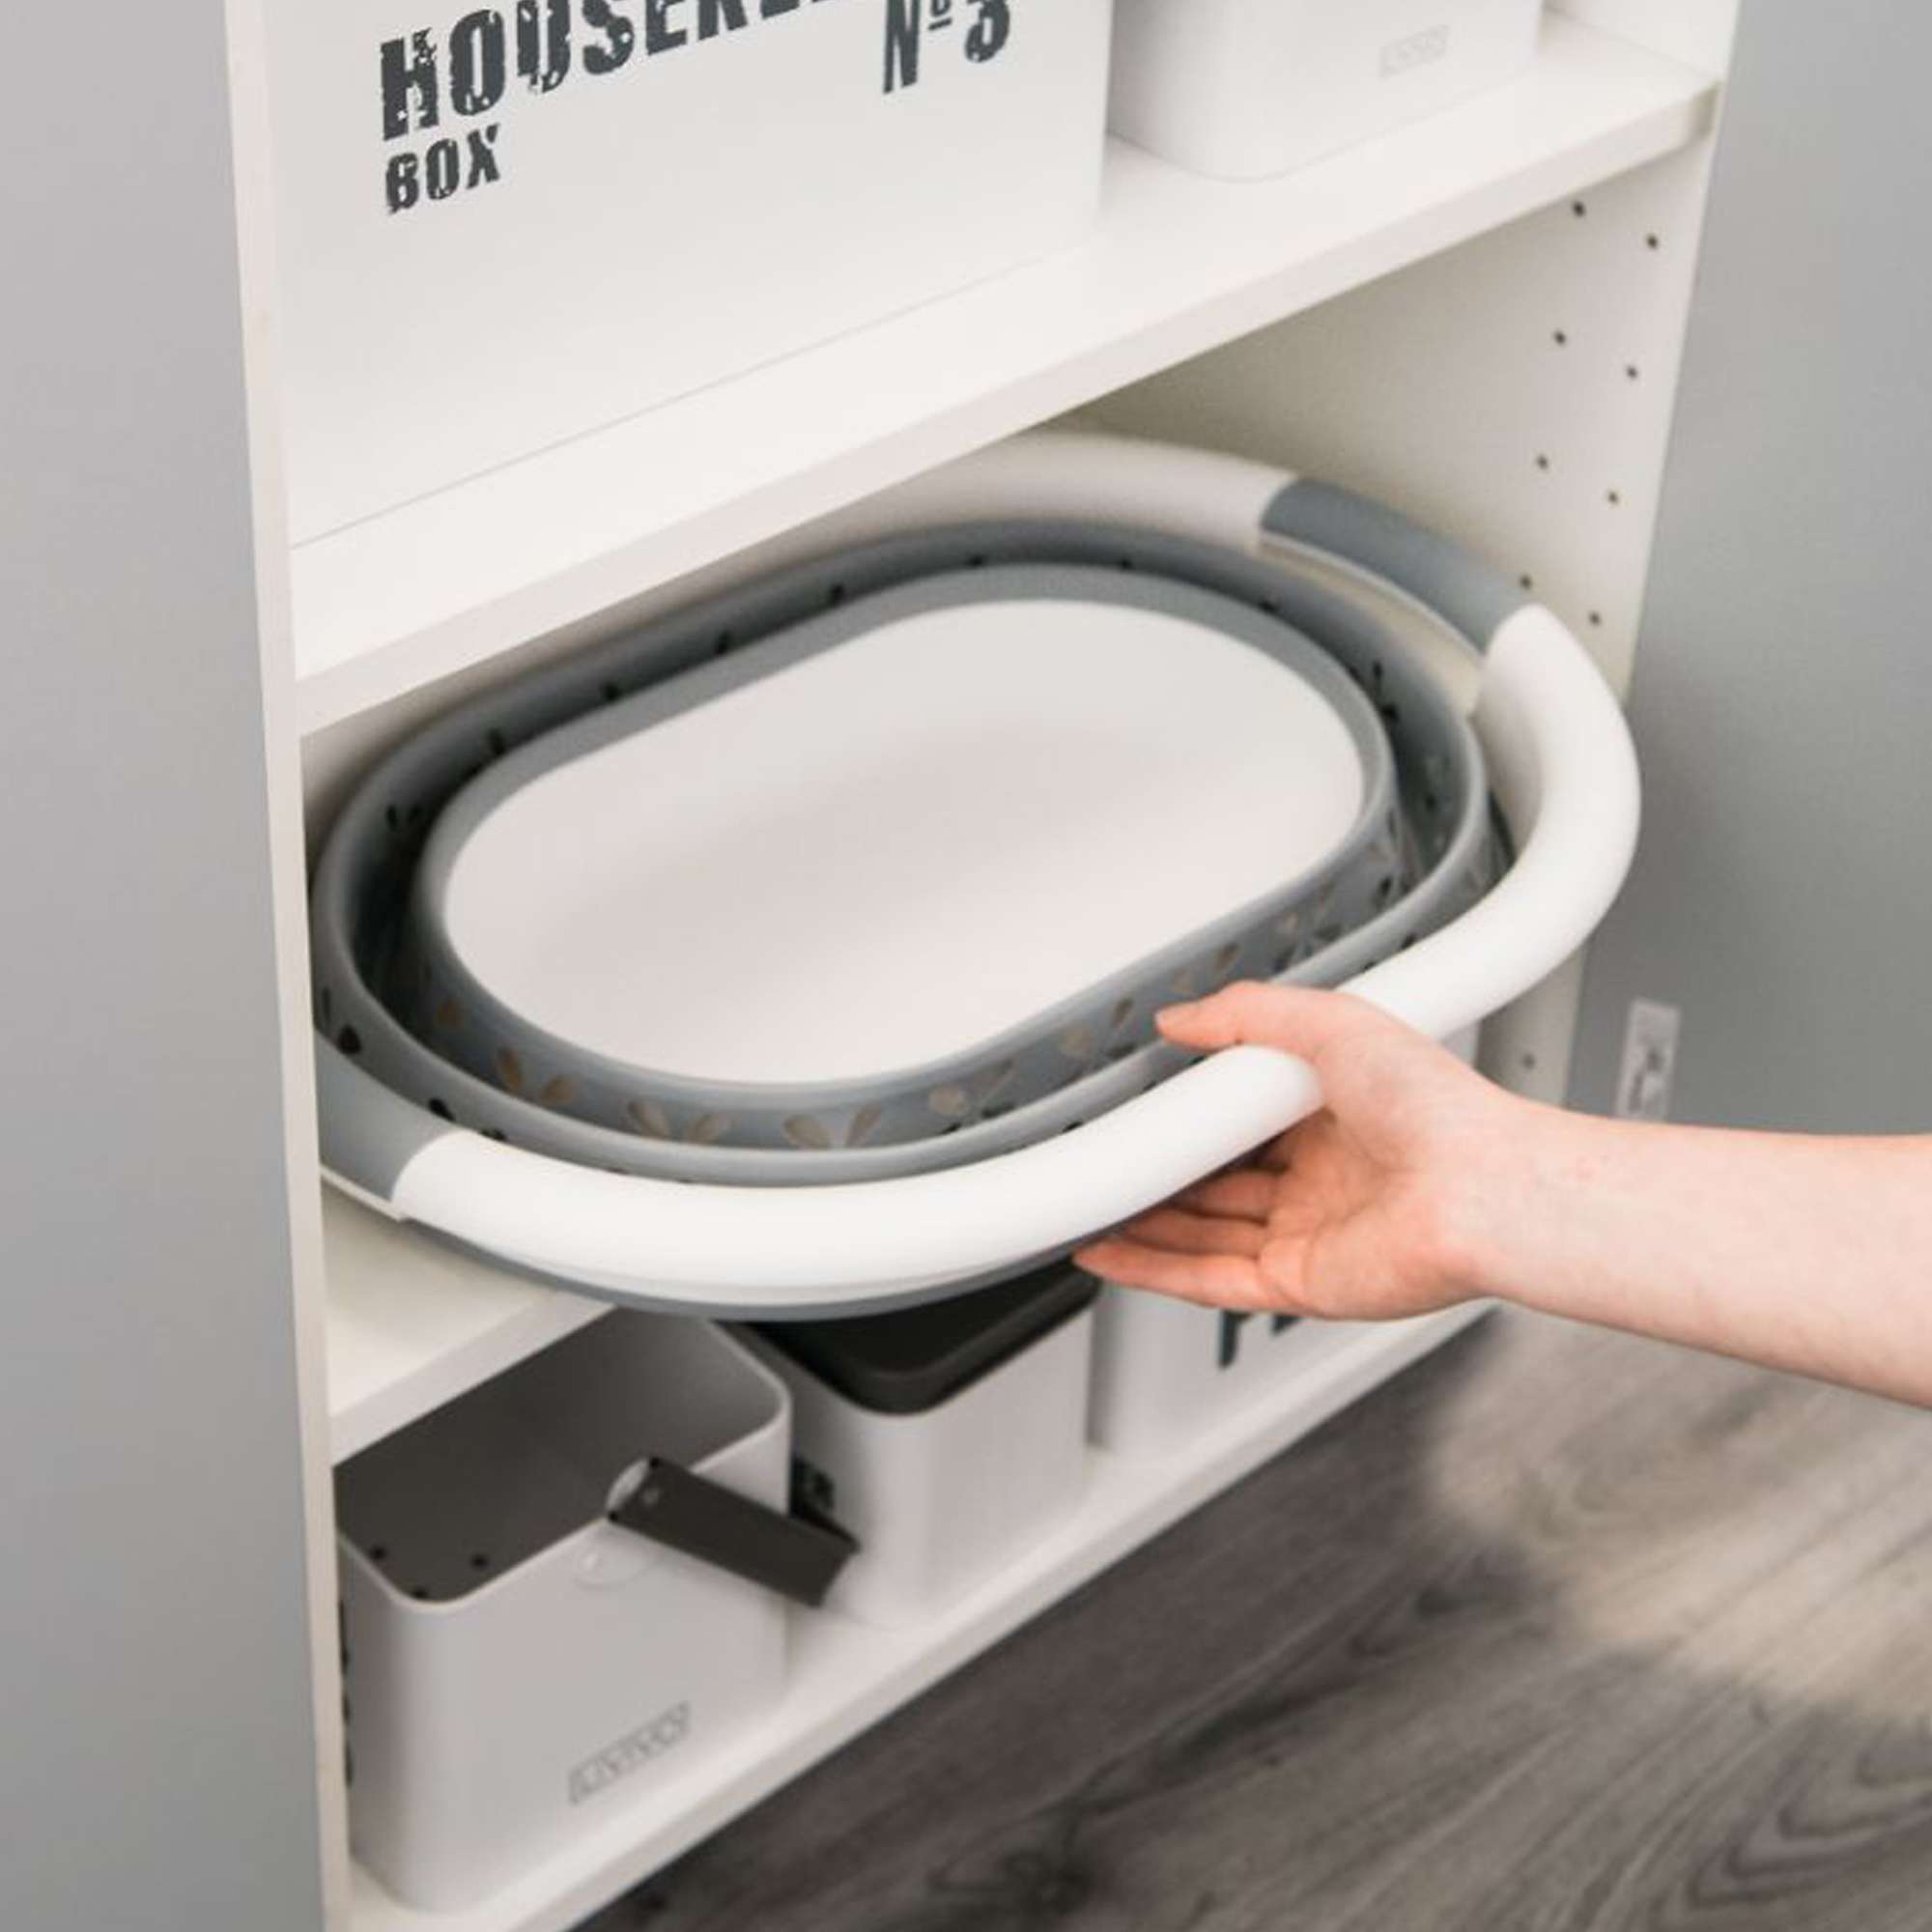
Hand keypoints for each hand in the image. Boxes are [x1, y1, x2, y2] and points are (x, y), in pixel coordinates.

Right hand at [1075, 983, 1522, 1321]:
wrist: (1484, 1189)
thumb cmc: (1441, 1108)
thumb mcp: (1333, 1021)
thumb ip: (1248, 1013)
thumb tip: (1181, 1018)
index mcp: (1334, 1119)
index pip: (1241, 1119)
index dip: (1189, 1115)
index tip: (1140, 1102)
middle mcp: (1320, 1180)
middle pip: (1215, 1181)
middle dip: (1157, 1174)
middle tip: (1100, 1155)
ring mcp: (1307, 1235)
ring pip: (1200, 1232)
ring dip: (1140, 1222)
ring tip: (1081, 1205)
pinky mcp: (1296, 1283)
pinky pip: (1207, 1278)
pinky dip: (1151, 1269)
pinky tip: (1105, 1250)